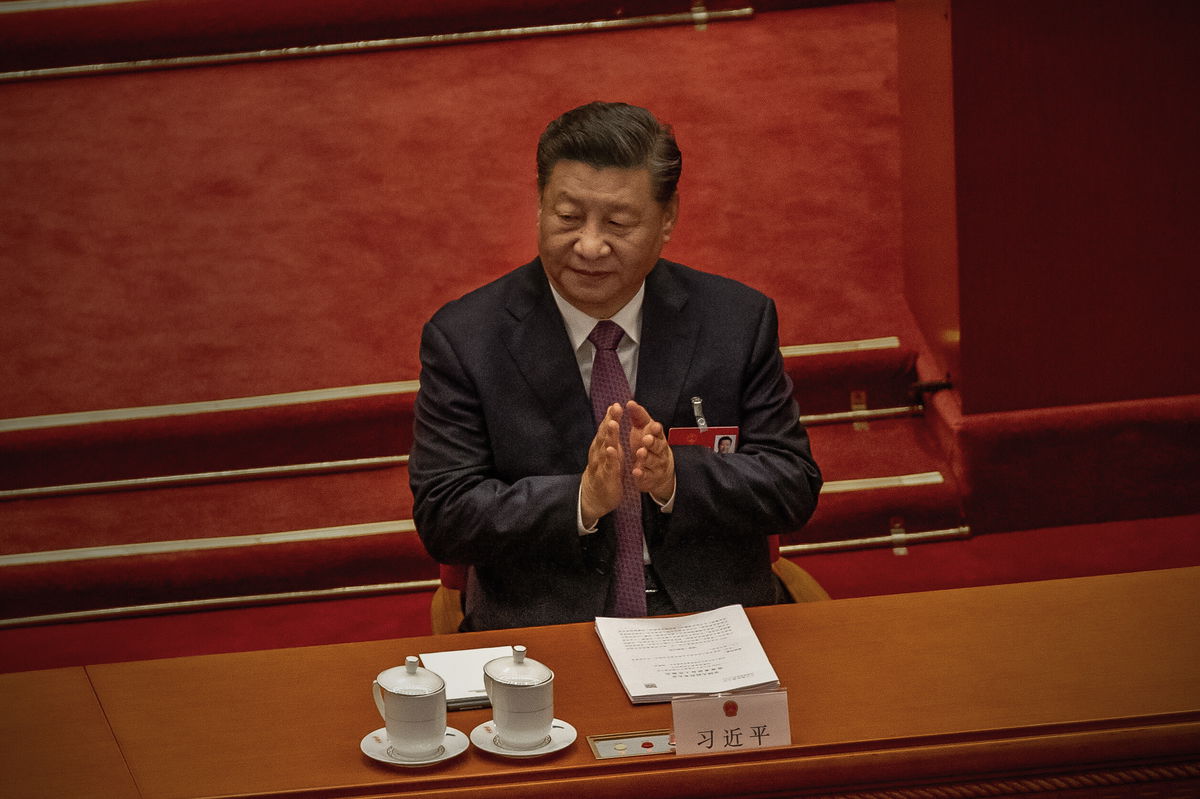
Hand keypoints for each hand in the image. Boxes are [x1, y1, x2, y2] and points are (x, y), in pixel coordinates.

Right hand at [580, 403, 624, 527]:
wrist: (593, 497)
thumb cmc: (603, 471)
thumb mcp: (607, 452)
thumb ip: (609, 436)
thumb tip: (611, 418)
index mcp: (601, 446)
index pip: (605, 429)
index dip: (610, 416)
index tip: (616, 404)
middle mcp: (599, 453)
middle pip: (604, 434)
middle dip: (609, 421)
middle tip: (614, 408)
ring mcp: (601, 465)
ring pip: (605, 448)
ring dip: (609, 436)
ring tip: (613, 424)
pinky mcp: (606, 477)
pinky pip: (609, 466)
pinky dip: (610, 458)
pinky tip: (612, 450)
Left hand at [625, 400, 674, 502]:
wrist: (660, 471)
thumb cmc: (649, 445)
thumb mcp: (644, 429)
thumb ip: (638, 417)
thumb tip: (630, 402)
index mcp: (657, 437)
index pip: (658, 432)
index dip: (656, 430)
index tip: (653, 426)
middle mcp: (659, 451)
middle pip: (658, 446)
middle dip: (652, 442)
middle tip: (646, 439)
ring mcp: (655, 465)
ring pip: (652, 461)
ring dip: (646, 457)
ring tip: (640, 453)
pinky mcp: (649, 477)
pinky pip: (646, 476)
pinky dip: (641, 474)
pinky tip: (636, 471)